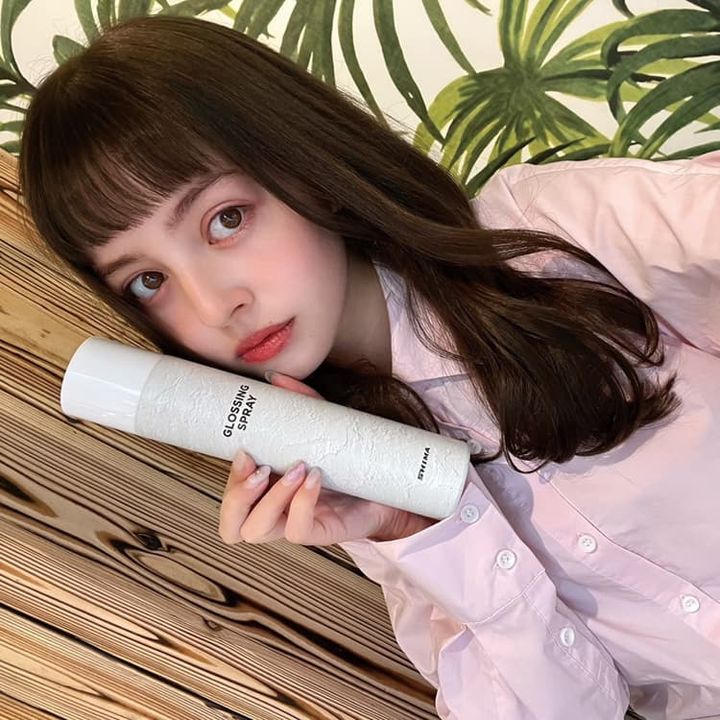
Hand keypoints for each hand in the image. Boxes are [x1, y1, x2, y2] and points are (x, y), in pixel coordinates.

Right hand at [218, 371, 434, 545]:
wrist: (387, 483)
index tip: (245, 451)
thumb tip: (276, 378)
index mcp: (266, 490)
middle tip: (260, 467)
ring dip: (271, 498)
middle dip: (238, 496)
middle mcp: (275, 512)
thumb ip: (301, 402)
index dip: (230, 481)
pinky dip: (301, 502)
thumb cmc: (347, 459)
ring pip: (257, 531)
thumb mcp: (322, 426)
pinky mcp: (319, 533)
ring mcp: (295, 524)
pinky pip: (297, 530)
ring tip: (296, 468)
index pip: (230, 500)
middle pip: (231, 527)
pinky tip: (314, 477)